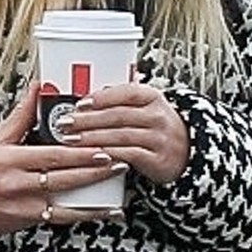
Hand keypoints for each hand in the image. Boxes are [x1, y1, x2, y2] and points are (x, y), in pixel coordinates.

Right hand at [0, 84, 116, 242]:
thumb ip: (21, 116)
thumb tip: (39, 87)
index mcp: (10, 159)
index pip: (52, 154)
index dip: (80, 153)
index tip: (103, 146)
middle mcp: (15, 184)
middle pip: (62, 177)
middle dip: (93, 172)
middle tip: (120, 162)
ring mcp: (18, 207)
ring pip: (62, 203)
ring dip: (92, 199)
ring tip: (117, 194)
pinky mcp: (19, 223)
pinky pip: (54, 220)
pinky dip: (77, 218)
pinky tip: (96, 214)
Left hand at [54, 82, 190, 185]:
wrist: (187, 153)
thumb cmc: (156, 129)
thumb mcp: (144, 108)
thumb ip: (119, 101)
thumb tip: (84, 96)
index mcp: (152, 97)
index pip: (125, 92)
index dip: (101, 98)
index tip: (79, 103)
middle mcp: (157, 116)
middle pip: (117, 115)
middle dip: (87, 120)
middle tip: (64, 123)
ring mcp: (159, 138)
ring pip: (120, 135)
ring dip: (92, 138)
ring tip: (70, 140)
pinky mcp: (158, 159)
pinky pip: (129, 155)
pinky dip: (109, 155)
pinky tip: (93, 156)